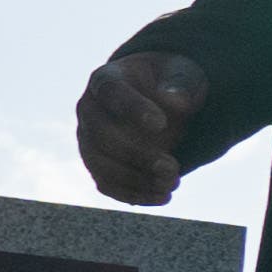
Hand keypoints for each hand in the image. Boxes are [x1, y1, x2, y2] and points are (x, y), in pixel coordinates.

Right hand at [73, 43, 211, 204]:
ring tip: (172, 183)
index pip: (110, 92)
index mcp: (106, 79)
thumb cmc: (171, 83)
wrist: (163, 103)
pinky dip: (133, 194)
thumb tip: (178, 102)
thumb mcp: (183, 75)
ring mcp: (88, 140)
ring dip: (135, 179)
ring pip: (100, 165)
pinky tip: (163, 196)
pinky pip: (106, 184)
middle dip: (136, 155)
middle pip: (101, 135)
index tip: (161, 124)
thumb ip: (180, 84)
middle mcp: (89, 109)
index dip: (132, 108)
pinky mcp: (98, 164)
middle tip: (172, 167)